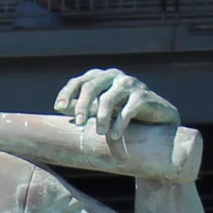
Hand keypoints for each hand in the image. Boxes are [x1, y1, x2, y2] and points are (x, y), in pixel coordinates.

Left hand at [54, 68, 178, 135]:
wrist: (154, 118)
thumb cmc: (121, 112)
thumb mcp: (98, 108)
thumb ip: (81, 106)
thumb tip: (58, 107)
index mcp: (101, 77)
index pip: (79, 81)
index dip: (67, 93)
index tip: (59, 108)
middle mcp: (114, 76)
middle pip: (91, 86)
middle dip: (82, 106)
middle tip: (79, 123)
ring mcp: (130, 83)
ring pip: (108, 99)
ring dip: (102, 119)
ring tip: (101, 133)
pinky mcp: (143, 95)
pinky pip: (127, 110)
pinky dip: (118, 125)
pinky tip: (114, 136)